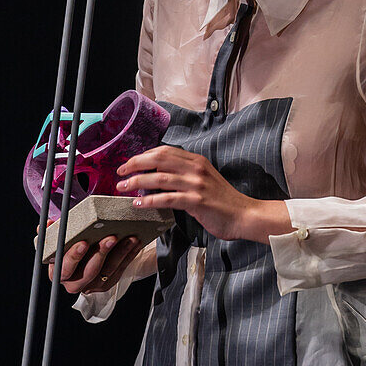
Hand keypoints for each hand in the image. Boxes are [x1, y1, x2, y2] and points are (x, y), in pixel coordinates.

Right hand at [45, 225, 142, 293]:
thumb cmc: (72, 243)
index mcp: (59, 272)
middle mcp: (74, 283)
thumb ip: (54, 231)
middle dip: (100, 253)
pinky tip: (135, 242)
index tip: (83, 242)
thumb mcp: (61, 236)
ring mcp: (92, 285)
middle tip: (110, 238)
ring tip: (128, 238)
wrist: (87, 253)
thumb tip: (47, 225)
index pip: (64, 268)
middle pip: (88, 272)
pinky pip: (120, 270)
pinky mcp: (107, 283)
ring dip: (120, 253)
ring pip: (107, 270)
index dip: (73, 256)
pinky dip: (129, 255)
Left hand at [116, 145, 264, 241]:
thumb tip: (158, 175)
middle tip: (121, 172)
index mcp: (196, 161)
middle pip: (159, 159)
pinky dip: (150, 200)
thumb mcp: (204, 180)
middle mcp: (196, 168)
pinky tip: (139, 204)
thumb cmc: (222, 201)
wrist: (244, 215)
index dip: (144, 155)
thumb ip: (184, 174)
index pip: (165, 151)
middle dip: (136, 164)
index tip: (130, 162)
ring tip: (123, 188)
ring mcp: (196, 184)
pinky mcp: (196, 201)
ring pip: (159, 177)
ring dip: (138, 181)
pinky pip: (167, 198)